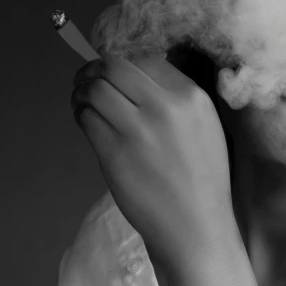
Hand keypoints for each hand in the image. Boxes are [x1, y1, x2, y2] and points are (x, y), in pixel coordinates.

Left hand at [70, 55, 232, 263]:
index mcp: (191, 97)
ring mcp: (137, 129)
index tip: (116, 74)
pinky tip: (85, 119)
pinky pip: (86, 118)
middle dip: (95, 69)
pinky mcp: (113, 152)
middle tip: (87, 79)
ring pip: (95, 90)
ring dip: (81, 91)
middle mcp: (164, 107)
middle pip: (115, 67)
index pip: (147, 60)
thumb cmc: (203, 179)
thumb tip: (138, 79)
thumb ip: (178, 100)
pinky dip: (80, 114)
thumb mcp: (205, 127)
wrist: (195, 224)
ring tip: (81, 99)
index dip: (125, 64)